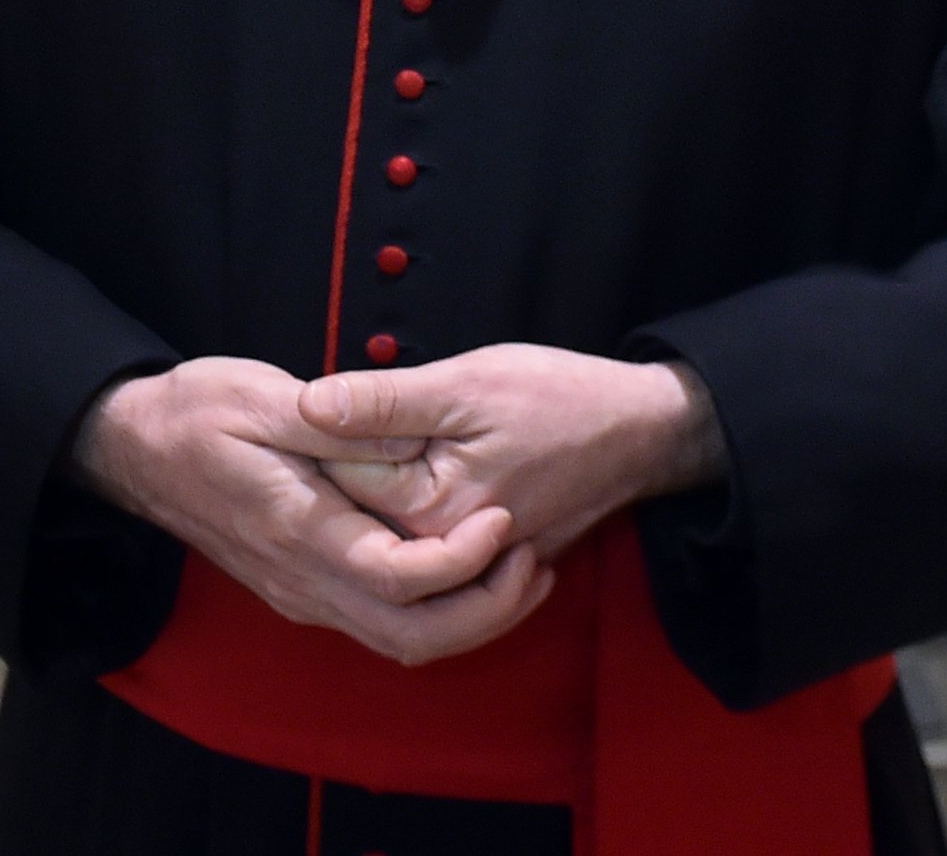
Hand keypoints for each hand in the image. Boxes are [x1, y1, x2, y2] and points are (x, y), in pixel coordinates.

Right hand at [75, 356, 560, 663]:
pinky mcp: (304, 590)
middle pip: (412, 637)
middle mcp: (303, 581)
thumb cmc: (197, 412)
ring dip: (469, 616)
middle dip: (487, 612)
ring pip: (400, 640)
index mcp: (298, 531)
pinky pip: (381, 623)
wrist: (135, 449)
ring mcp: (302, 594)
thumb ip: (338, 422)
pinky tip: (466, 561)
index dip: (464, 560)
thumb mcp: (263, 396)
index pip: (399, 578)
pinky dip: (435, 607)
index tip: (503, 519)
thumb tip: (405, 440)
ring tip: (518, 564)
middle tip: (534, 559)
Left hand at [297, 347, 724, 562]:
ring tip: (404, 437)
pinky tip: (422, 462)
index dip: (322, 431)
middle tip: (372, 416)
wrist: (638, 433)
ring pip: (384, 525)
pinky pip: (420, 538)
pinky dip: (407, 504)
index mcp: (429, 512)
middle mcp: (441, 553)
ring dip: (376, 485)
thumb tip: (308, 404)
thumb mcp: (467, 384)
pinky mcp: (480, 558)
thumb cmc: (558, 399)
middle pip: (354, 512)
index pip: (335, 480)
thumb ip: (384, 401)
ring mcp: (462, 562)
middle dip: (345, 462)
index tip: (330, 398)